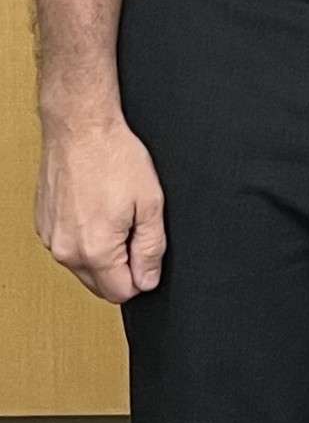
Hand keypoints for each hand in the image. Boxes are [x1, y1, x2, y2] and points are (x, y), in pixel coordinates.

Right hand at [35, 115, 165, 302]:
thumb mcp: (150, 203)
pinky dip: (84, 238)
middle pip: (100, 285)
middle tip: (134, 227)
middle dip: (122, 267)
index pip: (121, 292)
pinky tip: (96, 209)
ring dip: (103, 253)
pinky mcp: (43, 228)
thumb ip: (151, 248)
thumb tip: (148, 280)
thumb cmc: (115, 157)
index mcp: (95, 250)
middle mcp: (66, 252)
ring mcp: (50, 241)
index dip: (142, 276)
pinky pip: (68, 248)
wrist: (80, 130)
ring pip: (83, 268)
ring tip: (116, 214)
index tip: (147, 250)